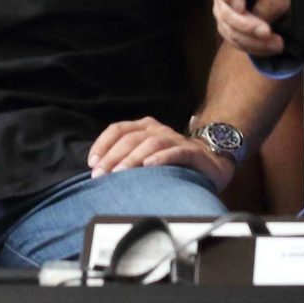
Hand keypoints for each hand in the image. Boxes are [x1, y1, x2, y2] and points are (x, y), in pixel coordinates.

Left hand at [88, 117, 233, 190]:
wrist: (211, 162)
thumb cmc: (172, 162)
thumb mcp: (147, 158)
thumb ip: (127, 161)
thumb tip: (98, 174)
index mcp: (144, 127)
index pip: (119, 129)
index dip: (103, 144)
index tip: (92, 163)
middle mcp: (158, 129)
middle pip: (131, 137)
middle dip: (113, 156)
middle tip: (100, 175)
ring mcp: (175, 139)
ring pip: (150, 143)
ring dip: (132, 158)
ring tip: (120, 173)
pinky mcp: (191, 152)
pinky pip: (175, 152)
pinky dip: (161, 158)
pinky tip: (149, 166)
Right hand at [206, 0, 289, 55]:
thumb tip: (258, 18)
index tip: (242, 6)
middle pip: (224, 12)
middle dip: (246, 25)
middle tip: (267, 32)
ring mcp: (223, 12)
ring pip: (229, 31)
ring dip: (253, 41)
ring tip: (277, 43)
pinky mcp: (229, 29)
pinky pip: (236, 42)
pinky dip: (253, 47)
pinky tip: (271, 47)